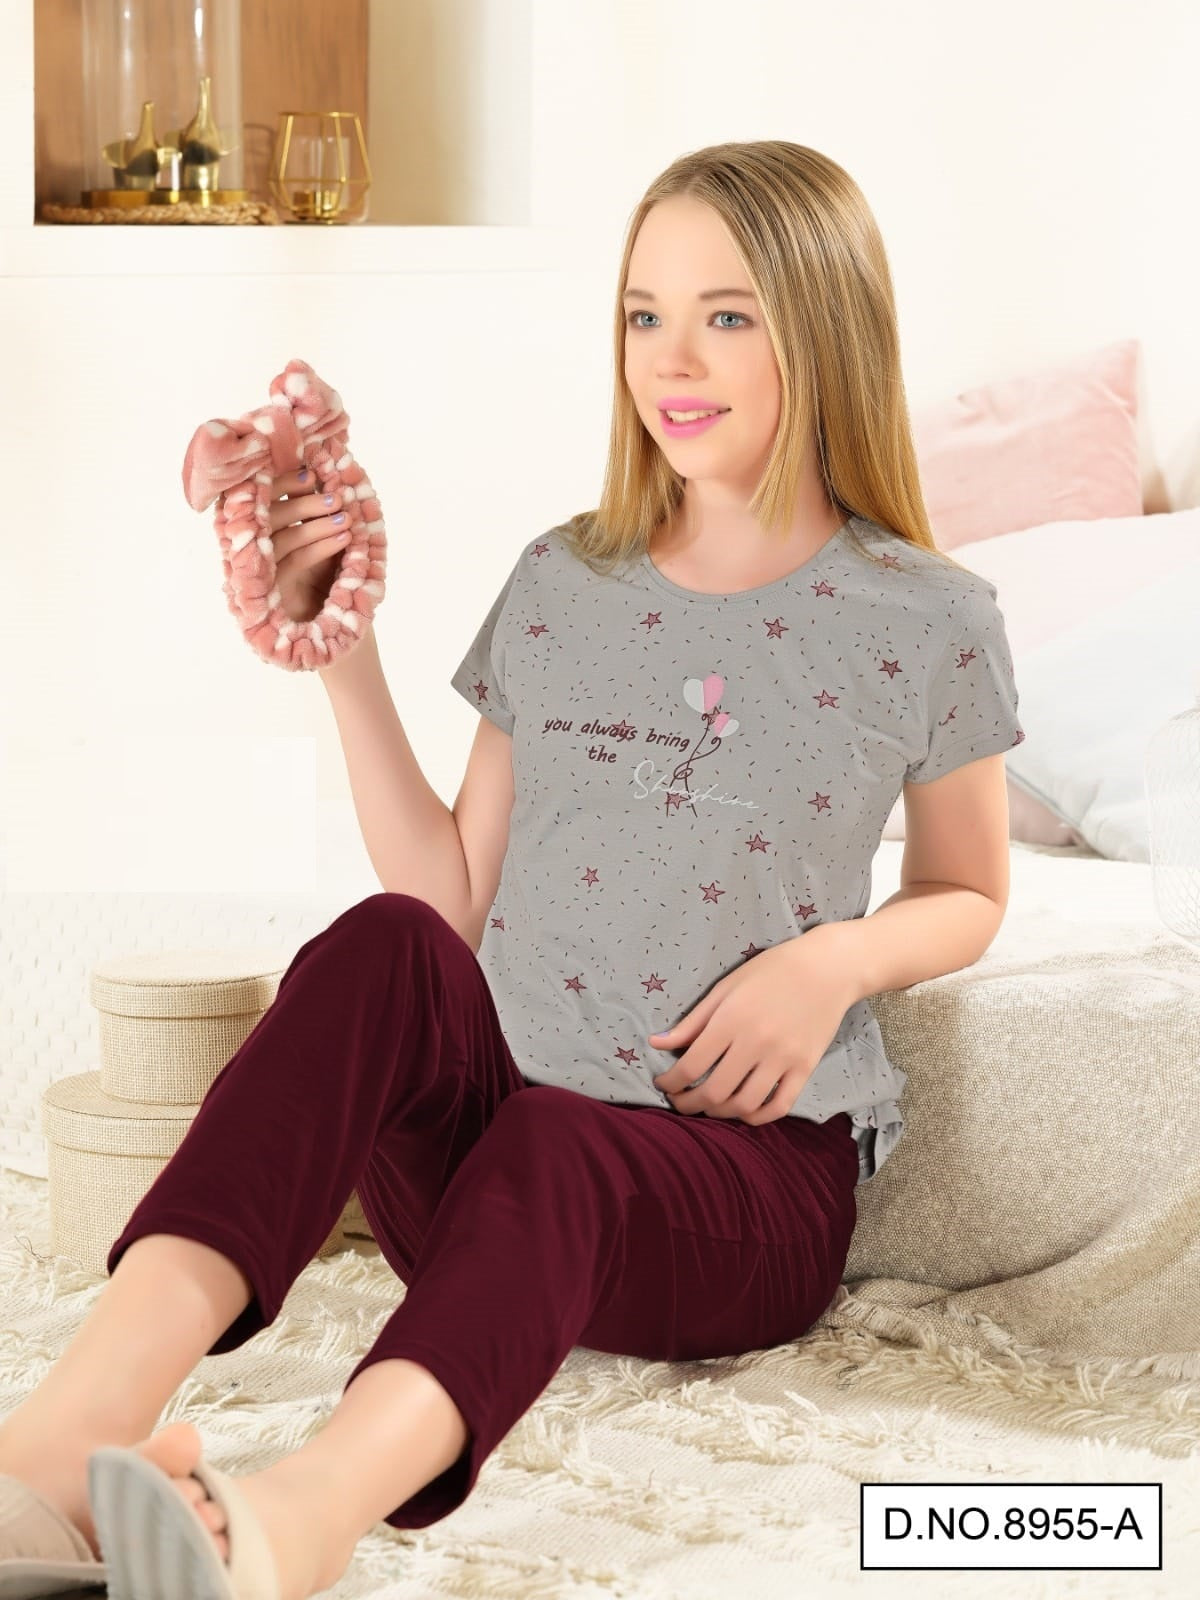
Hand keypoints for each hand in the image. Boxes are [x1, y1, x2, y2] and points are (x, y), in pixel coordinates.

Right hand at [267, 468, 350, 623]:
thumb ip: (309, 507)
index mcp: (256, 525)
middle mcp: (250, 544)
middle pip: (268, 515)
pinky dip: (321, 547)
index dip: (282, 483)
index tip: (311, 476)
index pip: (260, 496)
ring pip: (283, 538)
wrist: (323, 617)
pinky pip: (295, 561)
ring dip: (317, 525)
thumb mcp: (314, 533)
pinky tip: (343, 538)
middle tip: (337, 498)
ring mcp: (258, 567)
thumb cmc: (318, 569)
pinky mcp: (271, 589)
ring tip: (346, 519)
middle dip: (303, 503)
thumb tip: (318, 472)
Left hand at [647, 930, 858, 1124]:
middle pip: (714, 1092)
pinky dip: (757, 1117)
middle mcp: (756, 1042)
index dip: (670, 1082)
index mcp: (731, 1019)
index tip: (663, 1084)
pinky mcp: (805, 1068)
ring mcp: (784, 1058)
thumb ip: (692, 1021)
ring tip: (709, 1106)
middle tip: (680, 1101)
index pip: (691, 1065)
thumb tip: (657, 1043)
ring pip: (745, 1104)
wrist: (828, 968)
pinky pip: (779, 1106)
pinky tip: (743, 1111)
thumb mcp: (726, 987)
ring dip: (720, 1113)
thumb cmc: (772, 971)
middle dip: (689, 1104)